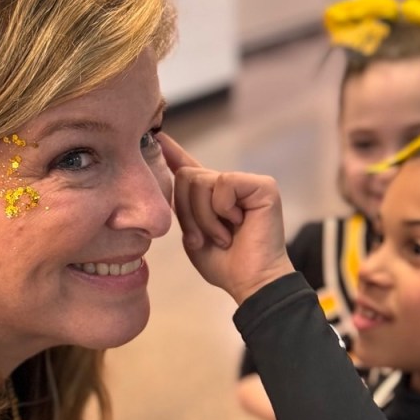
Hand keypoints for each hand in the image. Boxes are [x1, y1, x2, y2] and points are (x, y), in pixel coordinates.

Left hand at [160, 134, 294, 304]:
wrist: (251, 282)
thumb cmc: (225, 264)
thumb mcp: (193, 234)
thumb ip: (183, 208)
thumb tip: (172, 178)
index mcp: (212, 197)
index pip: (189, 168)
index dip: (172, 153)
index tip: (157, 137)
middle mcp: (230, 185)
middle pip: (186, 177)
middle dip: (188, 213)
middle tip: (204, 238)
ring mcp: (248, 183)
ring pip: (200, 181)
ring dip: (204, 218)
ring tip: (223, 237)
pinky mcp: (262, 185)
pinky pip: (223, 184)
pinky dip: (222, 210)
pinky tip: (238, 224)